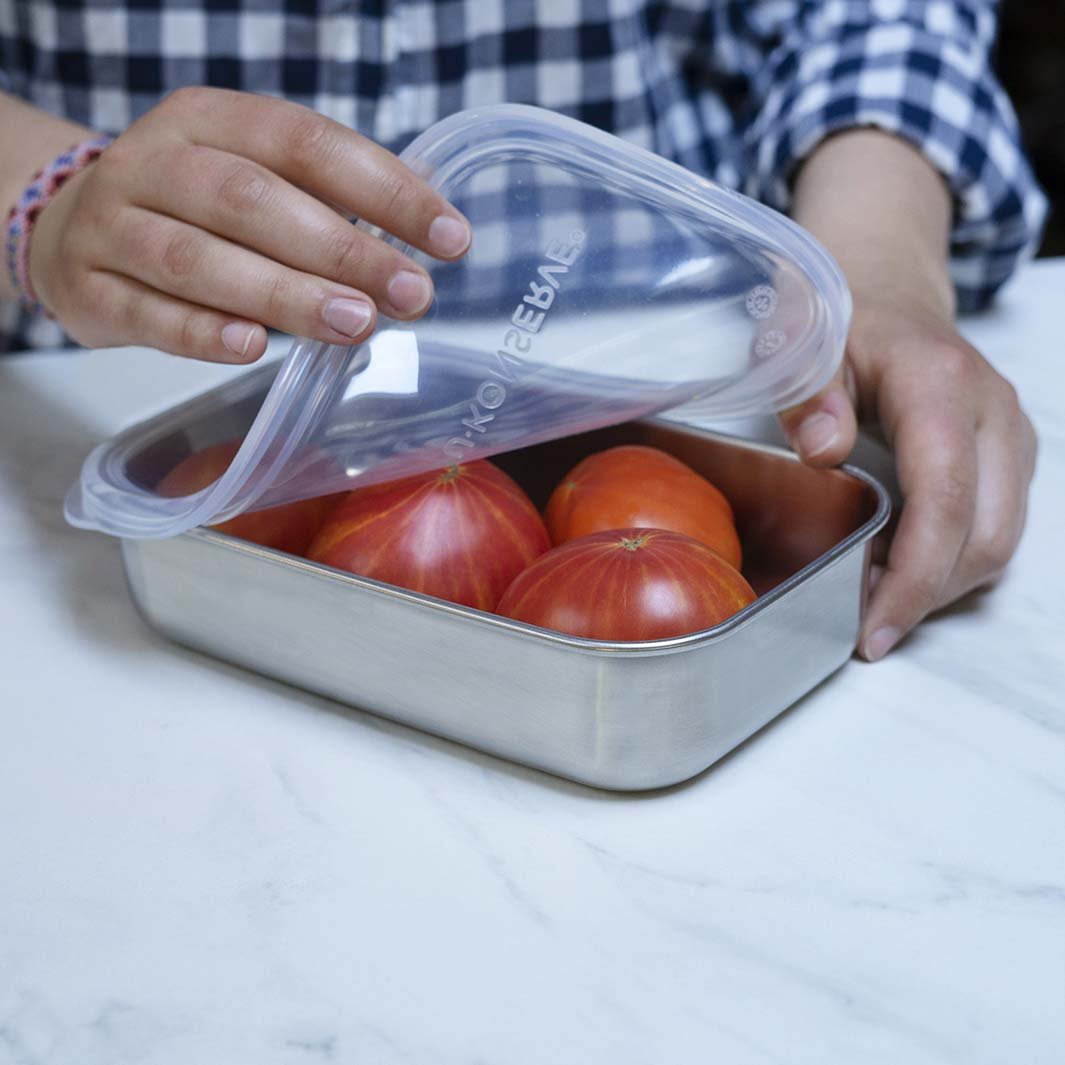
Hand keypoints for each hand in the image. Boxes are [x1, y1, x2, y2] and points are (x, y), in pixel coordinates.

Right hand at [27, 87, 470, 361]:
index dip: (383, 189)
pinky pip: (149, 315)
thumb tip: (422, 245)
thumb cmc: (190, 210)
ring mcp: (112, 226)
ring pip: (200, 260)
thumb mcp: (248, 178)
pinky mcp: (88, 291)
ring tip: (356, 324)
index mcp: (208, 121)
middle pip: (252, 200)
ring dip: (285, 295)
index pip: (305, 142)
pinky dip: (202, 333)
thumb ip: (322, 202)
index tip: (450, 238)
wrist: (66, 229)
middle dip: (344, 250)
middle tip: (411, 294)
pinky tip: (253, 348)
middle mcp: (155, 163)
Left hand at [786, 129, 1035, 659]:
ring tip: (870, 600)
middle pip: (985, 537)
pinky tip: (894, 570)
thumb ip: (807, 390)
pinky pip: (993, 530)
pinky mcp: (1007, 457)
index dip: (913, 575)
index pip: (945, 497)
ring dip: (936, 587)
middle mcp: (993, 412)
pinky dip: (948, 565)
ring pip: (998, 544)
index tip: (872, 627)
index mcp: (941, 384)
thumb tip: (823, 453)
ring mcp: (1009, 437)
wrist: (885, 284)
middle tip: (859, 626)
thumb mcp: (801, 336)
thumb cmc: (837, 313)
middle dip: (924, 596)